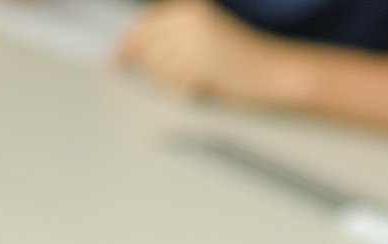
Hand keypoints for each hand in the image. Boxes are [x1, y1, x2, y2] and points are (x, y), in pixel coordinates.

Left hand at [115, 0, 278, 99]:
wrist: (274, 71)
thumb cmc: (242, 57)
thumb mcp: (205, 34)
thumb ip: (171, 38)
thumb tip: (133, 54)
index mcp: (187, 9)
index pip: (141, 26)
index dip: (124, 46)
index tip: (114, 61)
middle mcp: (187, 21)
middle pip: (146, 51)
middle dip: (152, 68)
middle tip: (176, 75)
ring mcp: (192, 44)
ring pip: (158, 71)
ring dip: (172, 80)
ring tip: (199, 77)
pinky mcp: (199, 66)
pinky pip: (174, 86)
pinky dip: (184, 91)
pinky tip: (206, 84)